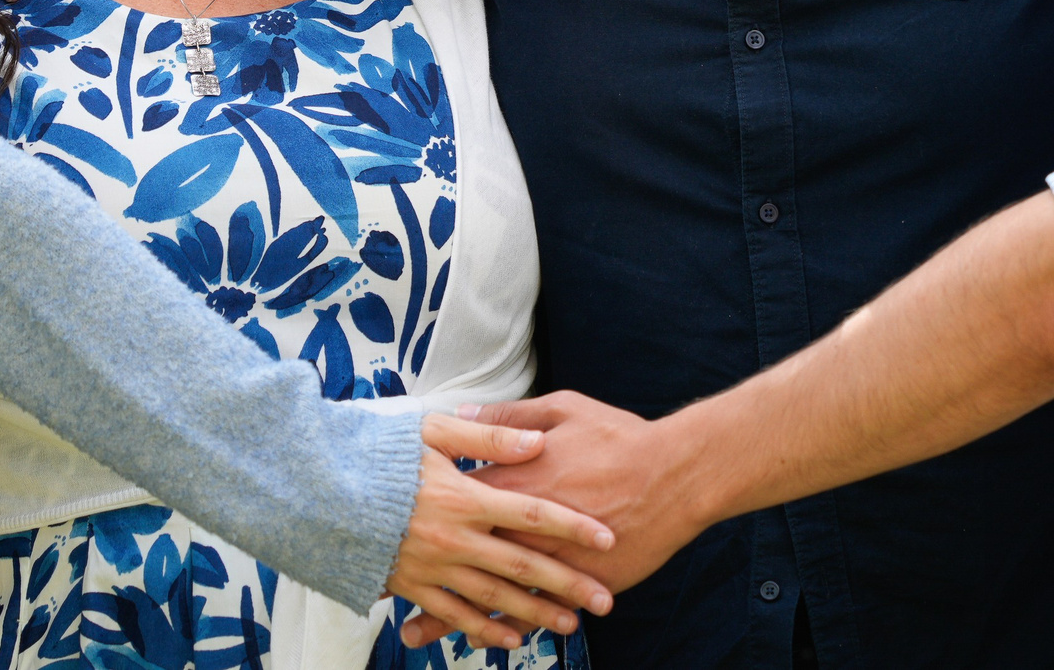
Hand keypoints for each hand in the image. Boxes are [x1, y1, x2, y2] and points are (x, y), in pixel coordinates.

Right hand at [385, 413, 616, 651]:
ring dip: (536, 613)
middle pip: (524, 565)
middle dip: (568, 584)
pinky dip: (485, 629)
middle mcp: (454, 537)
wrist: (318, 489)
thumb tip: (535, 442)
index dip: (574, 528)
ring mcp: (433, 567)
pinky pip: (455, 614)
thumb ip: (487, 439)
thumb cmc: (378, 453)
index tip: (608, 539)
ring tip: (571, 625)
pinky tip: (513, 639)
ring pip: (495, 597)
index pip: (533, 514)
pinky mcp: (411, 586)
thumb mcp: (430, 432)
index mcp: (464, 497)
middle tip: (604, 600)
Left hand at [400, 392, 696, 647]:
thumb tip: (463, 412)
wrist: (674, 476)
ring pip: (488, 594)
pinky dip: (503, 629)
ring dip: (447, 617)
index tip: (383, 524)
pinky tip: (483, 642)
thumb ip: (508, 418)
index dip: (416, 512)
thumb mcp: (562, 410)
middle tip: (379, 590)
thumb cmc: (619, 437)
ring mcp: (548, 560)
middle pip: (458, 555)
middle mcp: (522, 527)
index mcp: (514, 481)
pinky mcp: (575, 584)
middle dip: (416, 573)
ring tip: (413, 635)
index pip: (452, 498)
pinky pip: (532, 612)